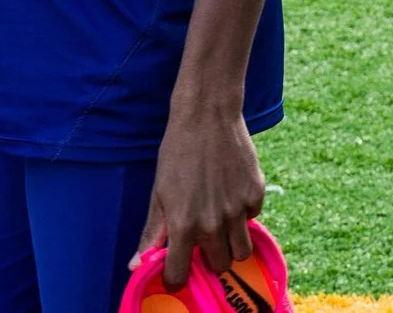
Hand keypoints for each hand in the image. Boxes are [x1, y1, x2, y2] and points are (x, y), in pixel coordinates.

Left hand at [135, 104, 262, 288]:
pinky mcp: (256, 193)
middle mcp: (213, 223)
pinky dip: (243, 214)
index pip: (180, 274)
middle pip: (218, 266)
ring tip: (220, 225)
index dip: (177, 276)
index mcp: (184, 225)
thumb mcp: (158, 193)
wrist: (208, 116)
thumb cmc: (177, 152)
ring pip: (241, 252)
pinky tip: (231, 195)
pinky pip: (252, 219)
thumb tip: (136, 266)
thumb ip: (151, 233)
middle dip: (209, 259)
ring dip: (230, 244)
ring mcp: (238, 209)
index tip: (177, 270)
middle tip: (202, 241)